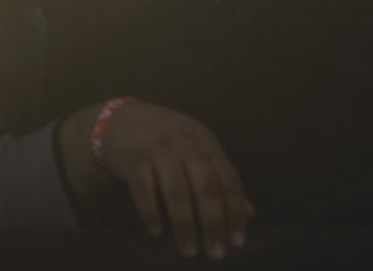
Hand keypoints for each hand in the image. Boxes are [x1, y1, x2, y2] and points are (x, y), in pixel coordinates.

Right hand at [66, 98, 253, 259]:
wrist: (123, 118)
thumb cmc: (167, 141)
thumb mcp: (198, 152)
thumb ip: (221, 179)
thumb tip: (250, 214)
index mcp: (206, 144)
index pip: (228, 181)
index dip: (235, 213)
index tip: (237, 243)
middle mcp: (186, 145)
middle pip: (206, 188)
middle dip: (213, 224)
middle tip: (215, 254)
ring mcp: (159, 150)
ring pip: (177, 192)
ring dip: (184, 226)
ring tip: (189, 250)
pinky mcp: (134, 158)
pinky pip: (144, 190)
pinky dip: (151, 213)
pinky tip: (157, 232)